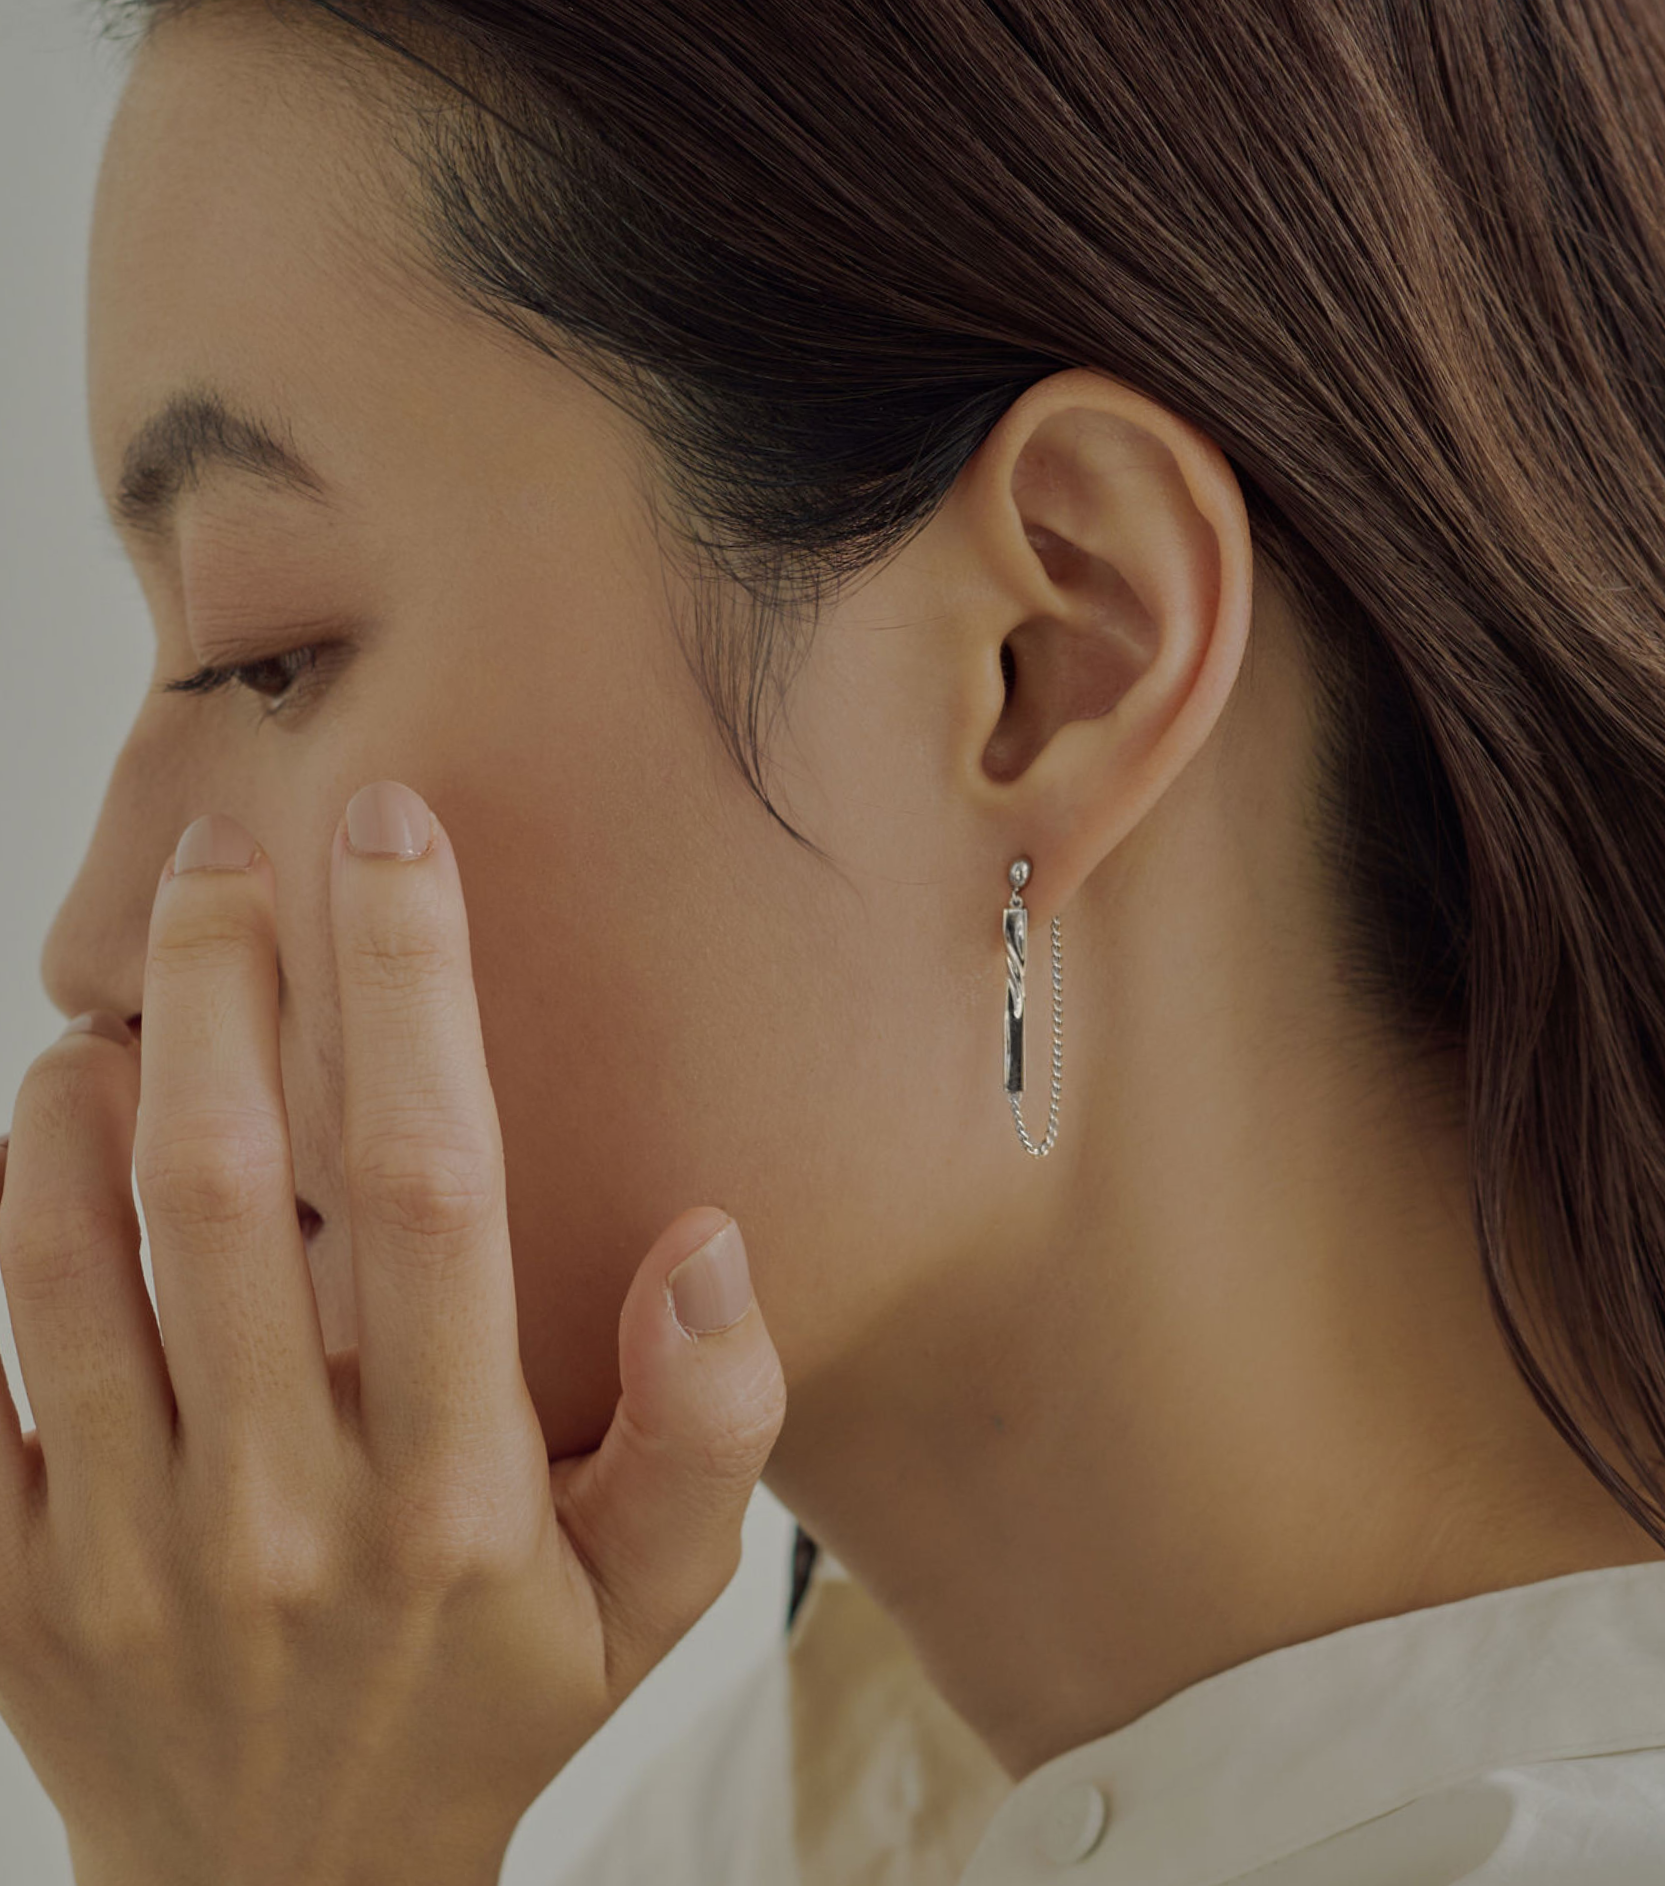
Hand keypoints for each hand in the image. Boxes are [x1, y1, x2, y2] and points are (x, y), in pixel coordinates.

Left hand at [0, 783, 785, 1885]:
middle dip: (224, 984)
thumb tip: (704, 1241)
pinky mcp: (4, 1590)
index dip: (408, 991)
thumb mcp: (653, 1597)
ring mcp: (118, 1556)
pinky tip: (44, 1138)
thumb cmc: (495, 1709)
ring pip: (66, 1266)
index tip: (393, 842)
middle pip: (224, 1190)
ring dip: (80, 1098)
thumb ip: (708, 1424)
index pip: (433, 1188)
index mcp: (455, 1493)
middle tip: (228, 850)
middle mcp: (279, 1510)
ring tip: (123, 991)